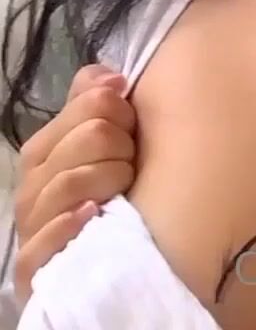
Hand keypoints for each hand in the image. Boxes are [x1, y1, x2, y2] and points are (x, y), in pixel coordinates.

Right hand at [14, 64, 135, 304]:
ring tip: (122, 191)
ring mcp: (29, 224)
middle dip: (121, 149)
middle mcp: (30, 183)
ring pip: (73, 181)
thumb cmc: (96, 196)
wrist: (87, 270)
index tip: (132, 131)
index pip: (92, 104)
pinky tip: (93, 214)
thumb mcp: (94, 145)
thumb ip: (96, 100)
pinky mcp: (32, 267)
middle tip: (129, 167)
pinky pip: (45, 239)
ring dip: (110, 181)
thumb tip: (114, 78)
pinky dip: (71, 223)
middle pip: (90, 137)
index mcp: (43, 148)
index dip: (123, 113)